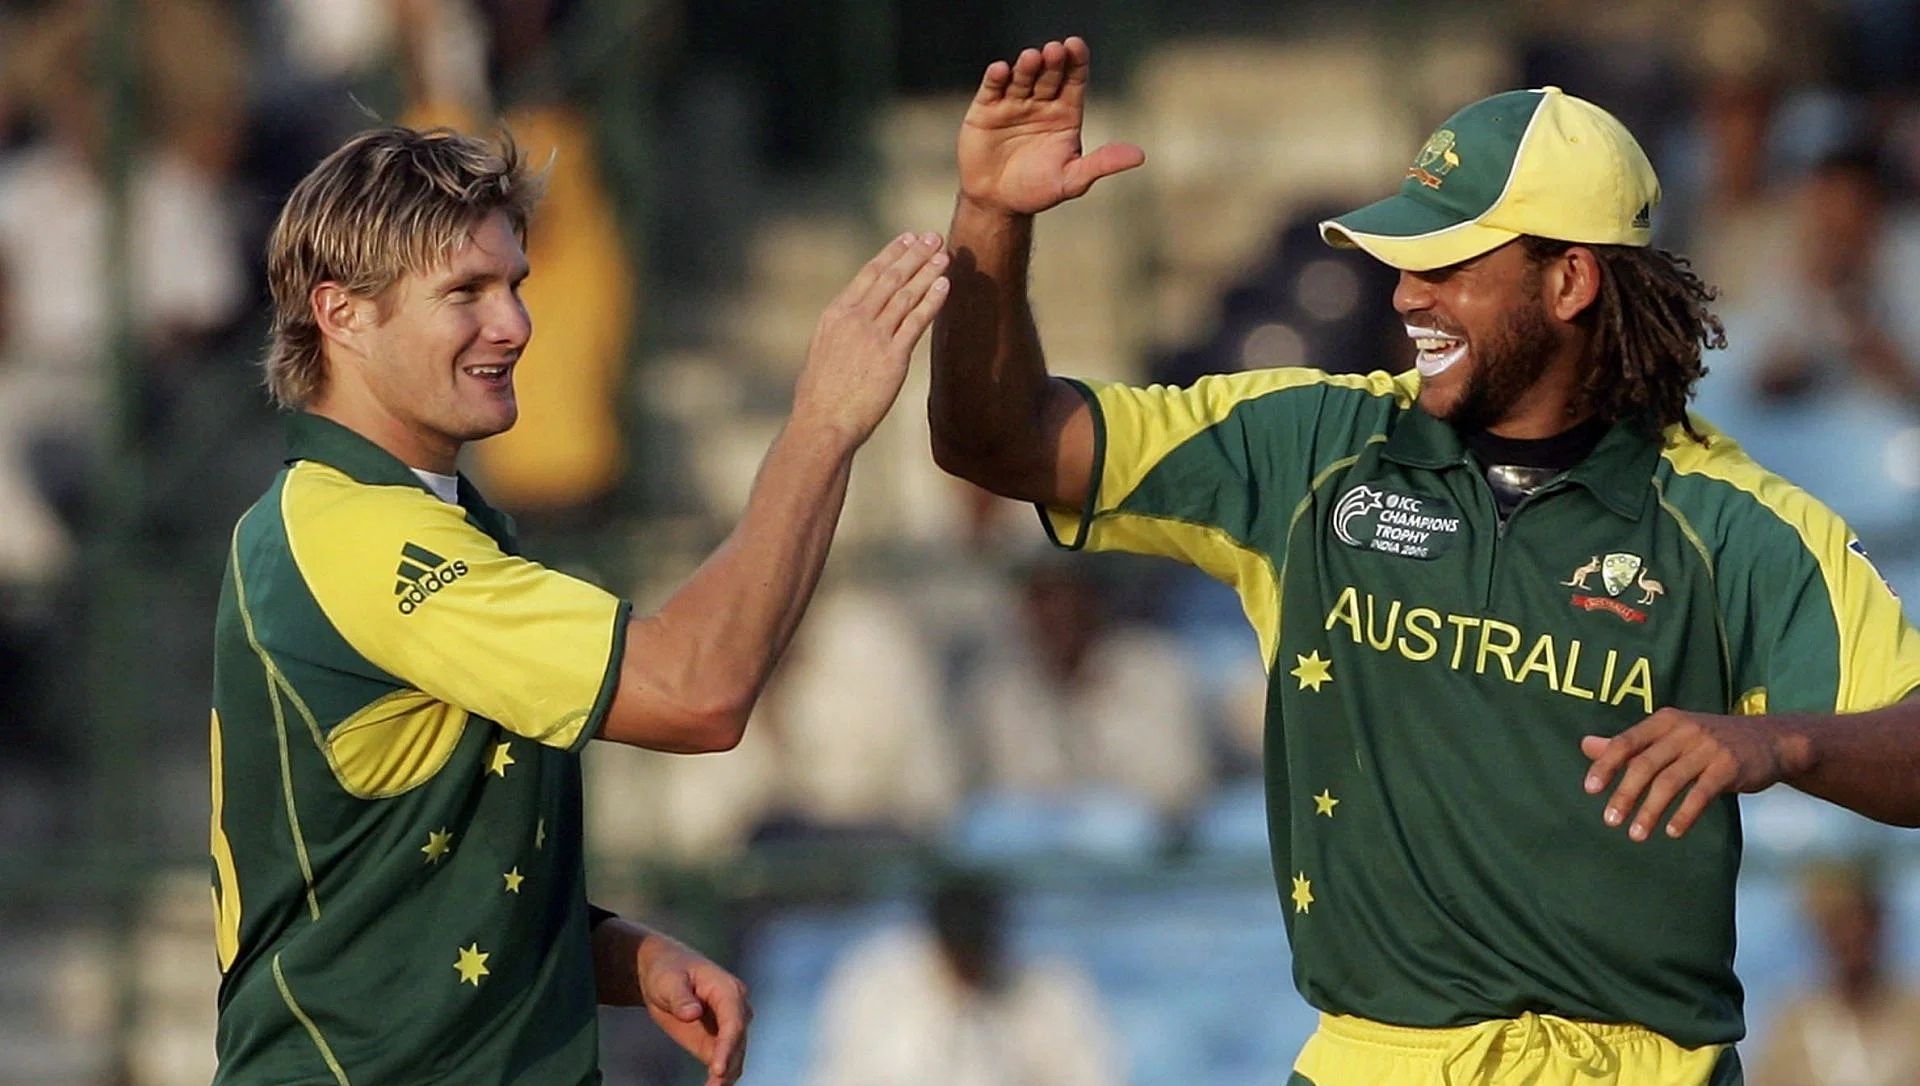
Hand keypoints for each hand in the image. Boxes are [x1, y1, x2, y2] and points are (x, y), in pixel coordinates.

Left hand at [637, 933, 751, 1085]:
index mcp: (727, 989)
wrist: (663, 969)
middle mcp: (735, 1007)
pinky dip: (722, 1075)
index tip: (718, 1068)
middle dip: (728, 1065)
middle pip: (739, 1040)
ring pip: (736, 1054)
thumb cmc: (668, 969)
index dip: (728, 1046)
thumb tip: (693, 1013)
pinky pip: (725, 1059)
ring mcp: (729, 1024)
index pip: (734, 1021)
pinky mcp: (718, 1038)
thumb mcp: (668, 980)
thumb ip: (680, 996)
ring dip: (727, 1074)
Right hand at [793, 231, 949, 444]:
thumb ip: (841, 333)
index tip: (908, 238)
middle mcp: (855, 318)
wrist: (822, 421)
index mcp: (836, 314)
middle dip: (915, 254)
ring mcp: (874, 336)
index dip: (892, 253)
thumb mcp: (824, 352)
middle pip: (891, 277)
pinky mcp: (892, 357)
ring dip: (928, 271)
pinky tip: (945, 285)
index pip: (868, 274)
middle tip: (934, 236)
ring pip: (906, 294)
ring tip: (945, 254)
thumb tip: (852, 326)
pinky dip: (933, 300)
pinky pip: (917, 322)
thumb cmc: (819, 395)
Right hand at [958, 36, 1144, 215]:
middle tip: (1055, 50)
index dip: (1077, 62)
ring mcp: (1013, 103)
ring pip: (1022, 78)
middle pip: (1050, 74)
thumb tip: (1140, 156)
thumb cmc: (1037, 191)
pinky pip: (992, 89)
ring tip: (1032, 58)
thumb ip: (1102, 164)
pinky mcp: (986, 109)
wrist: (997, 203)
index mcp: (1065, 113)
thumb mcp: (1072, 180)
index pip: (1075, 80)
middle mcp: (1041, 102)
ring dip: (1027, 66)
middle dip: (1053, 62)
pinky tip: (1001, 70)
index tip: (1077, 46)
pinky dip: (996, 78)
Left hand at [1581, 708, 1811, 840]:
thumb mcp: (1670, 735)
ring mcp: (1708, 747)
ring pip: (1670, 782)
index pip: (1626, 742)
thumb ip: (1630, 744)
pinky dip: (1684, 814)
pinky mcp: (1729, 766)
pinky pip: (1701, 794)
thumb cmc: (1709, 741)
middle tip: (1610, 821)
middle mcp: (1683, 730)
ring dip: (1650, 811)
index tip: (1590, 790)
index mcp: (1664, 721)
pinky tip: (1672, 832)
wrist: (1771, 740)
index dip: (1606, 766)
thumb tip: (1585, 745)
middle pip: (1645, 765)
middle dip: (1625, 795)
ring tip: (1636, 835)